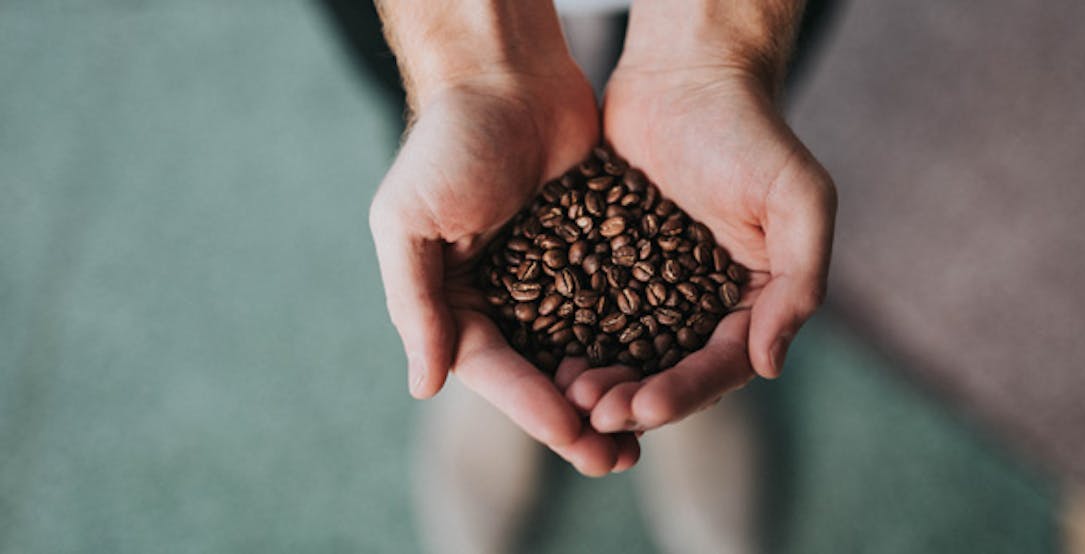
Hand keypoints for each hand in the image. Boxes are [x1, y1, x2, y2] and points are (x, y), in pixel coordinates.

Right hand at [368, 68, 638, 475]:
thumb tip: (423, 386)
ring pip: (583, 350)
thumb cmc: (449, 142)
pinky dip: (634, 340)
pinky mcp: (592, 250)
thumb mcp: (410, 221)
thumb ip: (415, 304)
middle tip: (619, 459)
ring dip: (611, 390)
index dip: (535, 408)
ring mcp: (550, 277)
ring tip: (647, 429)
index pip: (496, 370)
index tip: (577, 438)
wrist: (506, 73)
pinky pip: (614, 306)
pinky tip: (666, 367)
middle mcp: (501, 297)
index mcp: (454, 299)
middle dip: (579, 419)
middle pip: (542, 373)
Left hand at [561, 61, 835, 432]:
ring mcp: (653, 287)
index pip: (721, 364)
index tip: (644, 408)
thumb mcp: (799, 200)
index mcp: (752, 300)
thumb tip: (770, 366)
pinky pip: (588, 312)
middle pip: (668, 371)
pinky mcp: (609, 263)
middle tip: (595, 412)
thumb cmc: (750, 131)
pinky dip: (571, 339)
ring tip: (568, 394)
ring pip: (625, 352)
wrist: (686, 75)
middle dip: (635, 400)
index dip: (684, 393)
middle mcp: (703, 304)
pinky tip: (545, 355)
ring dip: (601, 381)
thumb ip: (799, 283)